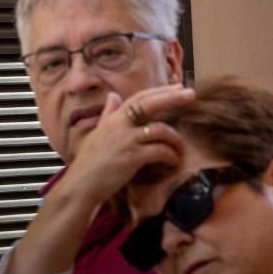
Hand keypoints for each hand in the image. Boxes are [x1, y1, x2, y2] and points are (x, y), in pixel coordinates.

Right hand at [55, 86, 192, 210]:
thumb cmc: (89, 162)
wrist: (81, 187)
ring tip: (181, 148)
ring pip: (160, 130)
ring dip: (175, 139)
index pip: (140, 97)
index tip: (178, 87)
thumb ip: (108, 114)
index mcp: (113, 119)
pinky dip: (170, 156)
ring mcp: (126, 141)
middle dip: (172, 97)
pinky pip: (159, 151)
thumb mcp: (98, 133)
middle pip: (150, 104)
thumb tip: (113, 96)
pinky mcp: (132, 157)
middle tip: (191, 95)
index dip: (160, 91)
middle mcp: (120, 125)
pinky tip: (174, 161)